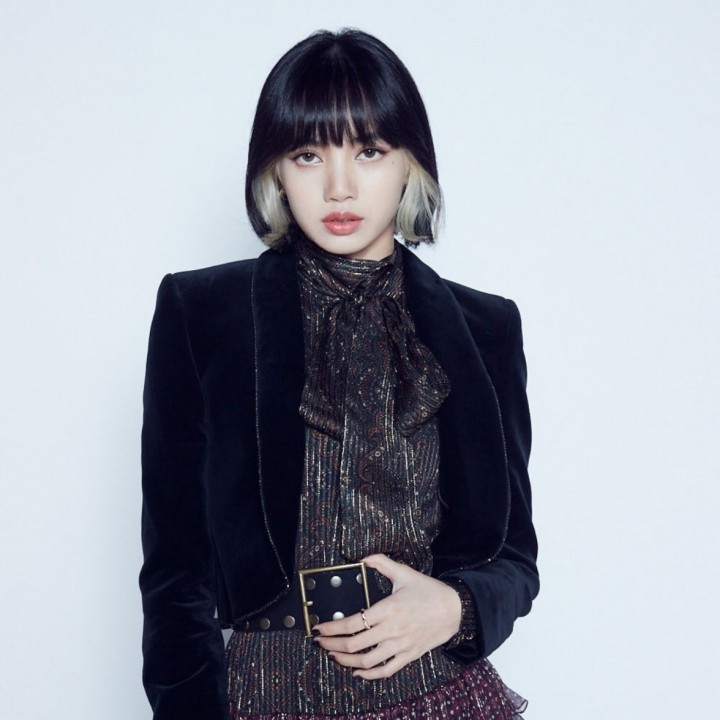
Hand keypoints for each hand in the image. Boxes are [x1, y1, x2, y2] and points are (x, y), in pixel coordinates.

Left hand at [312, 553, 461, 679]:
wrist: (454, 609)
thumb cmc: (429, 591)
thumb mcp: (405, 573)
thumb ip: (382, 563)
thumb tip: (364, 558)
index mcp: (388, 609)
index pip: (353, 623)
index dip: (333, 629)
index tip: (320, 629)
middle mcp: (391, 630)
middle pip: (355, 645)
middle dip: (333, 646)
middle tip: (320, 643)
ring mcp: (400, 645)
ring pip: (367, 661)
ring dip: (346, 661)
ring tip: (333, 656)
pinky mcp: (408, 656)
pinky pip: (386, 670)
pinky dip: (369, 674)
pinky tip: (357, 671)